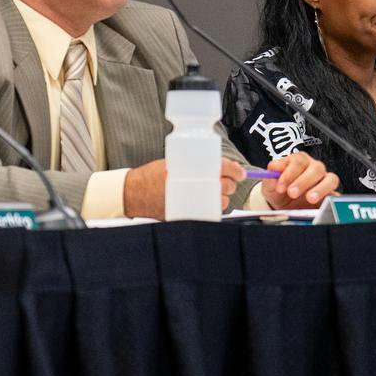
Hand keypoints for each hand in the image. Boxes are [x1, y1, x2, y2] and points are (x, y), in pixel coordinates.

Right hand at [120, 158, 247, 217]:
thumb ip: (196, 163)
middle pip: (226, 185)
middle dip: (231, 183)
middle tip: (228, 181)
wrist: (135, 192)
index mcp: (191, 168)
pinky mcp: (190, 214)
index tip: (240, 173)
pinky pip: (211, 212)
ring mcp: (192, 200)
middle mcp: (194, 184)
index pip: (223, 167)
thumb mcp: (174, 162)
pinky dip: (214, 207)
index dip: (236, 170)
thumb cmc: (153, 175)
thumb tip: (220, 166)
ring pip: (222, 201)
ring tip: (215, 192)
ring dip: (223, 197)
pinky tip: (209, 202)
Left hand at [259, 150, 339, 209]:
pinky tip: (321, 204)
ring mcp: (325, 181)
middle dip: (303, 181)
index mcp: (299, 161)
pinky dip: (331, 198)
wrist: (285, 207)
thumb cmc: (279, 192)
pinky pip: (336, 194)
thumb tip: (273, 167)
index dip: (289, 173)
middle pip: (316, 168)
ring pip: (331, 179)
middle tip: (292, 193)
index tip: (280, 186)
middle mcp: (314, 168)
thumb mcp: (270, 185)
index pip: (298, 161)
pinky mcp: (331, 195)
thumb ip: (270, 176)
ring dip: (320, 188)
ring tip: (310, 199)